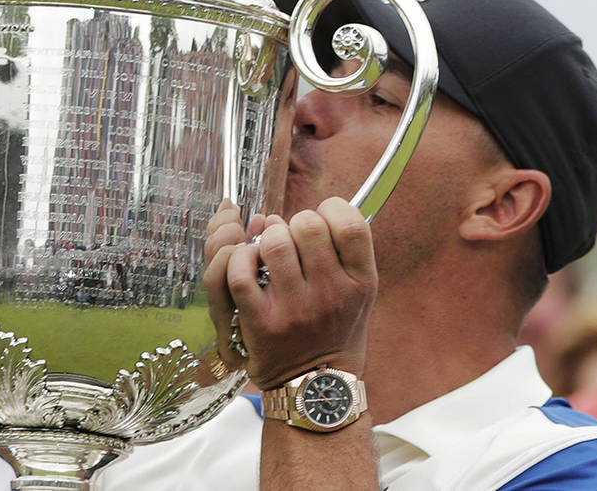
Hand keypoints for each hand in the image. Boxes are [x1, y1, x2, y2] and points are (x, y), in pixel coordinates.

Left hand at [208, 197, 376, 390]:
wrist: (316, 388)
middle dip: (293, 222)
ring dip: (264, 238)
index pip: (351, 224)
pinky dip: (236, 259)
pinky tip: (244, 263)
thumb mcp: (357, 292)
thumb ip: (337, 251)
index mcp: (360, 283)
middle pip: (307, 226)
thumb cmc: (333, 330)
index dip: (331, 209)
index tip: (322, 218)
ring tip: (266, 251)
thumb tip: (282, 215)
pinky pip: (239, 275)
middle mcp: (331, 295)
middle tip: (291, 238)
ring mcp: (295, 311)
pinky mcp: (261, 325)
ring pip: (272, 244)